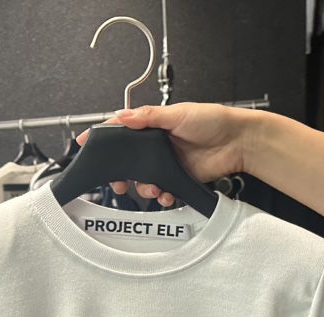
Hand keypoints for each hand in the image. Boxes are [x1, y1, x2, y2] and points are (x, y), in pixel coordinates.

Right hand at [75, 102, 255, 206]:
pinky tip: (167, 194)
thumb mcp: (178, 114)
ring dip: (145, 188)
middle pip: (129, 162)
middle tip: (119, 182)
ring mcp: (167, 163)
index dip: (103, 138)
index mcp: (153, 126)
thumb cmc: (213, 121)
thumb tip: (122, 116)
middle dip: (121, 174)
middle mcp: (157, 145)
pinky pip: (162, 191)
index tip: (85, 144)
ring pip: (144, 180)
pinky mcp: (178, 178)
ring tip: (154, 188)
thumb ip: (148, 117)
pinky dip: (162, 196)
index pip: (122, 131)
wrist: (238, 143)